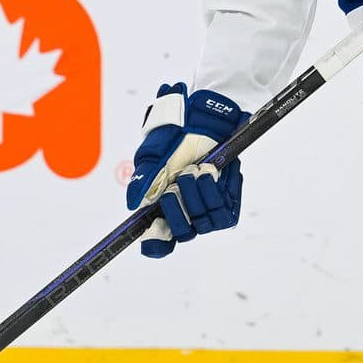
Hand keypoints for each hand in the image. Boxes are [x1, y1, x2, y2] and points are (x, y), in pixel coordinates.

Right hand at [125, 84, 247, 257]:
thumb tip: (133, 204)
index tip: (154, 236)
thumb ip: (142, 180)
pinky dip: (216, 193)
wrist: (205, 118)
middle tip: (176, 184)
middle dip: (178, 210)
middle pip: (183, 234)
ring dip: (198, 198)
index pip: (159, 243)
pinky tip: (211, 172)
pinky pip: (225, 213)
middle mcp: (186, 213)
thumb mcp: (153, 156)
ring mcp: (208, 210)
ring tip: (196, 171)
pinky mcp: (229, 202)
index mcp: (163, 207)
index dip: (156, 244)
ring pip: (204, 224)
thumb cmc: (176, 137)